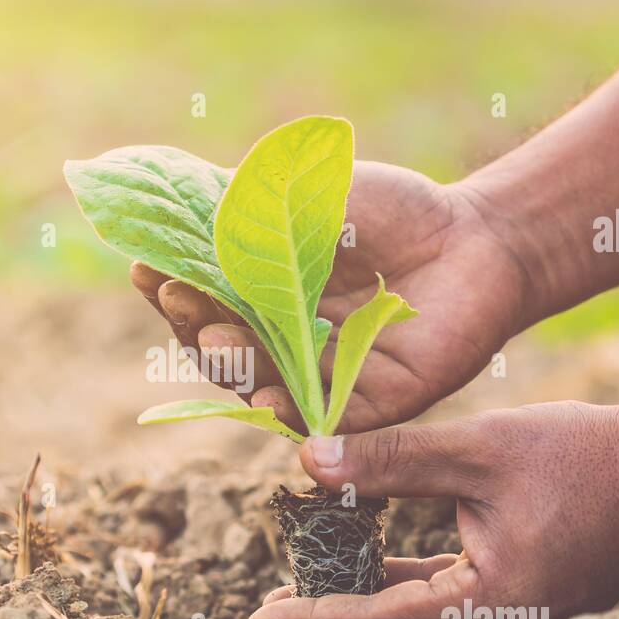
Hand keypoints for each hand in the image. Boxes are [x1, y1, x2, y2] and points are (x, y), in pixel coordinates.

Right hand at [131, 162, 536, 433]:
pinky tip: (263, 396)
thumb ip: (239, 209)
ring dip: (229, 363)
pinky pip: (316, 420)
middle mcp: (282, 344)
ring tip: (214, 329)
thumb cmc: (390, 212)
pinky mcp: (365, 408)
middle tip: (174, 292)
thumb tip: (163, 203)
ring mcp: (320, 378)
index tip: (142, 264)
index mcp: (261, 298)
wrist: (476, 237)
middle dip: (189, 322)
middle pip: (218, 349)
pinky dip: (286, 412)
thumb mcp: (301, 198)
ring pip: (257, 385)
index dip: (168, 289)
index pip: (198, 303)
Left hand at [246, 399, 618, 618]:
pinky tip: (371, 561)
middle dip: (334, 612)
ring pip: (424, 612)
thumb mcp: (477, 447)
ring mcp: (522, 614)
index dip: (315, 618)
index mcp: (495, 602)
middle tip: (269, 608)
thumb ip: (391, 458)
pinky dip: (411, 578)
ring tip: (304, 589)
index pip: (382, 616)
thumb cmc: (584, 453)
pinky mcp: (529, 593)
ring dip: (368, 595)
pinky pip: (454, 595)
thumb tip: (308, 458)